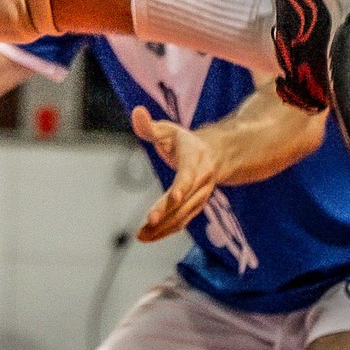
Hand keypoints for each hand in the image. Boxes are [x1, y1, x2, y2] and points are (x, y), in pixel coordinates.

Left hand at [131, 104, 219, 240]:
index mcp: (195, 160)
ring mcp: (200, 197)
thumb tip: (136, 111)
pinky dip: (166, 231)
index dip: (182, 186)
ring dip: (164, 227)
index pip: (189, 175)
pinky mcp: (194, 208)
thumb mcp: (168, 130)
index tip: (175, 196)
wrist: (214, 156)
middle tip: (148, 222)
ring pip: (183, 215)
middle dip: (167, 212)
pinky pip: (181, 222)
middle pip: (185, 200)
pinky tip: (148, 237)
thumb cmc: (184, 141)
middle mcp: (201, 181)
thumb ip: (150, 126)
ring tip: (141, 235)